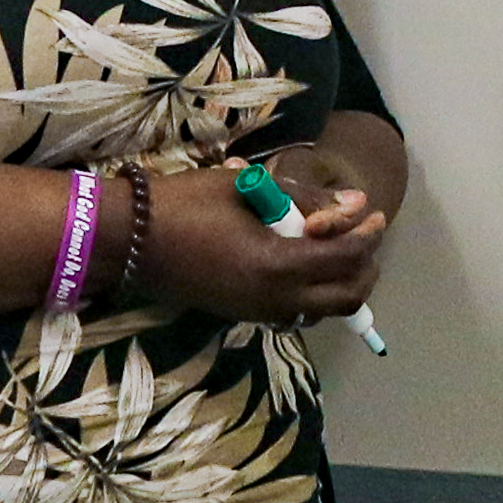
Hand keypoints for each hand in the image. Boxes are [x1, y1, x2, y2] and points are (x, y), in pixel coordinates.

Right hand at [135, 160, 390, 327]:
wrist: (129, 239)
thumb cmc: (187, 203)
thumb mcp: (252, 187)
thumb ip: (307, 197)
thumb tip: (355, 201)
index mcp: (276, 265)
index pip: (346, 258)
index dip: (368, 234)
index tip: (373, 213)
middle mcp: (273, 299)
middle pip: (347, 297)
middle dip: (364, 266)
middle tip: (361, 235)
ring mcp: (256, 312)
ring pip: (323, 309)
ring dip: (340, 281)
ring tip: (335, 247)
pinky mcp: (242, 315)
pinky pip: (295, 311)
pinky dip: (313, 292)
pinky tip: (303, 262)